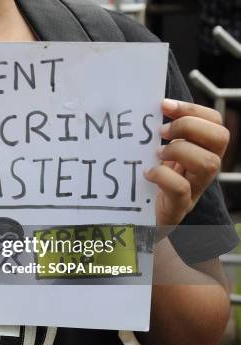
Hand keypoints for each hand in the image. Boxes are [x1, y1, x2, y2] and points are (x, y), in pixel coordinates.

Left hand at [144, 99, 228, 226]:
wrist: (137, 225)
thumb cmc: (145, 185)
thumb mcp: (154, 156)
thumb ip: (156, 137)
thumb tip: (143, 107)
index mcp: (200, 152)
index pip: (215, 122)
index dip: (193, 109)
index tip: (163, 105)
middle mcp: (203, 170)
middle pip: (221, 138)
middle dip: (190, 126)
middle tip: (161, 131)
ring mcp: (194, 191)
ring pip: (209, 163)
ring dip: (180, 150)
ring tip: (157, 154)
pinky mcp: (178, 208)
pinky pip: (181, 189)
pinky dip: (163, 176)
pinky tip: (148, 173)